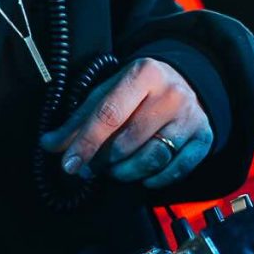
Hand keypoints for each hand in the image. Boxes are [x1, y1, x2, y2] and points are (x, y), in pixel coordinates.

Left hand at [39, 57, 212, 189]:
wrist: (188, 82)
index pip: (109, 114)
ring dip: (126, 172)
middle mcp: (171, 94)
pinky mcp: (204, 138)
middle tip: (91, 167)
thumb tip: (49, 144)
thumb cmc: (139, 91)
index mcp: (143, 74)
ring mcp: (190, 117)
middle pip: (128, 141)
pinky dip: (155, 179)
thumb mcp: (107, 94)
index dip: (86, 142)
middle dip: (103, 161)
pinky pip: (176, 170)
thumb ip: (79, 120)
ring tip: (114, 170)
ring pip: (152, 158)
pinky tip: (143, 176)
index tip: (69, 164)